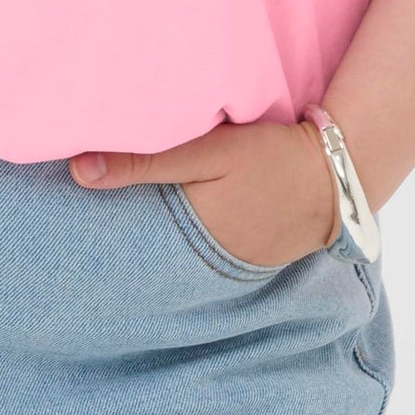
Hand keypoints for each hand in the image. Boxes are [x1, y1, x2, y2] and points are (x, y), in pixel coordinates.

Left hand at [69, 114, 337, 268]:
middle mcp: (208, 261)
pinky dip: (192, 234)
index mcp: (192, 235)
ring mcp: (233, 263)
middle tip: (92, 216)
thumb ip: (145, 161)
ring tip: (127, 218)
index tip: (75, 216)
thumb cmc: (272, 156)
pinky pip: (207, 248)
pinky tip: (182, 216)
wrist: (340, 173)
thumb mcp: (209, 152)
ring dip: (160, 235)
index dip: (103, 227)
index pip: (132, 239)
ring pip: (179, 250)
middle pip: (154, 250)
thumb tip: (77, 171)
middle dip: (127, 234)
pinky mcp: (251, 255)